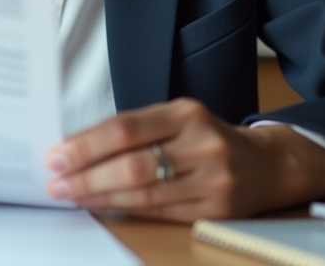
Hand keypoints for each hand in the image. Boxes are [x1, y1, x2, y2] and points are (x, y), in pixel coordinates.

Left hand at [44, 98, 324, 220]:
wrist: (269, 164)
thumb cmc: (209, 138)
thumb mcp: (179, 118)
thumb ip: (136, 130)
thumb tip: (78, 146)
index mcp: (187, 113)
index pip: (126, 128)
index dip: (87, 144)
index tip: (57, 154)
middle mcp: (201, 144)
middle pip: (132, 163)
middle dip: (87, 174)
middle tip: (55, 180)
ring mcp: (211, 180)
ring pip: (143, 192)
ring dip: (99, 195)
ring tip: (70, 195)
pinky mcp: (215, 210)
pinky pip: (159, 211)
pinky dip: (125, 208)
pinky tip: (102, 206)